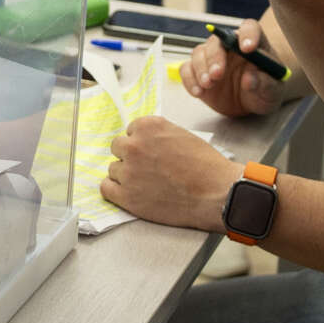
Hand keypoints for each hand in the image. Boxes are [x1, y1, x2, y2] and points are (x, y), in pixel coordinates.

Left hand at [102, 114, 242, 230]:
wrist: (217, 193)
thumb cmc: (205, 165)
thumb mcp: (181, 135)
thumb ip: (156, 135)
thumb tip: (140, 140)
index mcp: (148, 126)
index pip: (130, 131)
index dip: (142, 143)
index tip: (152, 152)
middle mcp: (134, 145)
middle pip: (118, 148)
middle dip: (131, 157)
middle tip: (149, 168)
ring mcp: (128, 171)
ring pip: (114, 169)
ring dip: (126, 175)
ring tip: (147, 183)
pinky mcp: (127, 196)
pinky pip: (106, 188)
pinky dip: (115, 190)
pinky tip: (130, 192)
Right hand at [183, 21, 277, 118]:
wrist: (252, 101)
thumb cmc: (266, 88)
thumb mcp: (273, 90)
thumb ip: (265, 83)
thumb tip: (249, 79)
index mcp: (253, 42)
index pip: (249, 28)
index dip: (248, 35)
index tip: (248, 49)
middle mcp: (230, 45)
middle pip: (217, 40)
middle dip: (215, 57)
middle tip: (217, 74)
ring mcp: (212, 57)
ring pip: (199, 52)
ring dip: (201, 68)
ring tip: (208, 84)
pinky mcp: (198, 72)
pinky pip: (187, 69)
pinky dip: (189, 79)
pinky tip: (198, 92)